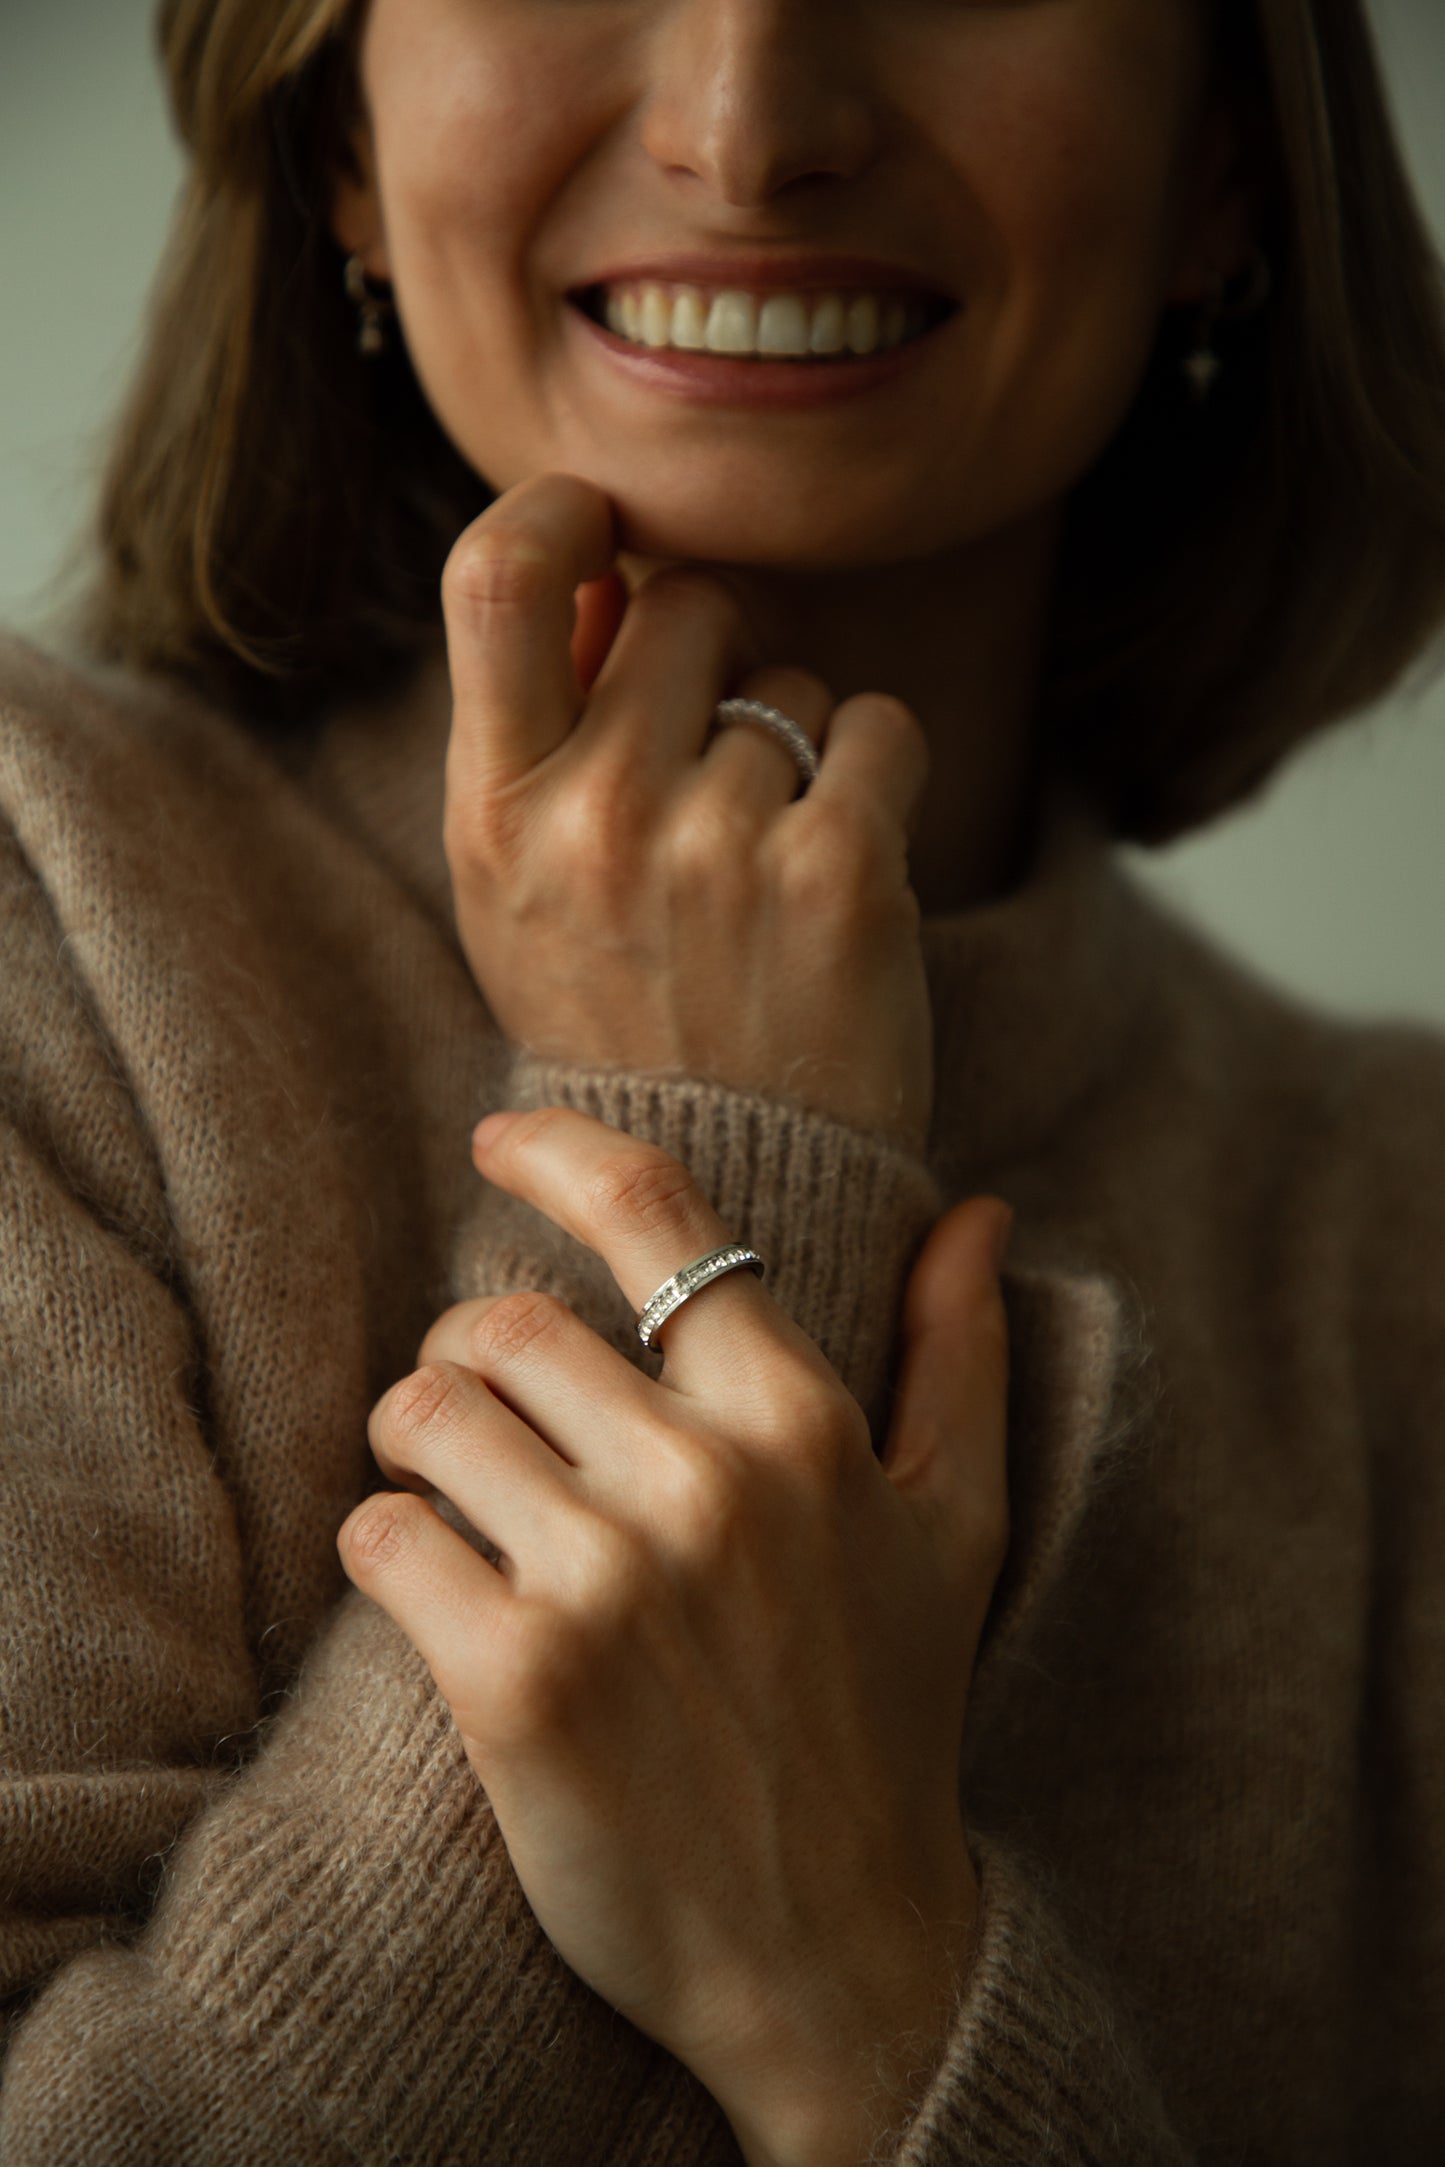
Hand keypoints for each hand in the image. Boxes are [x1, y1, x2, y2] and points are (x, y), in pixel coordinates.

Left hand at [338, 1108, 1011, 2164]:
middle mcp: (704, 1484)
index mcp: (802, 1426)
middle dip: (470, 1356)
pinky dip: (383, 1546)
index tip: (496, 1141)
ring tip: (452, 1494)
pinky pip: (381, 1536)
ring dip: (415, 1445)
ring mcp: (605, 1584)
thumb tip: (979, 1208)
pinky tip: (430, 1585)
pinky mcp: (513, 1683)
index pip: (658, 1219)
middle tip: (485, 1413)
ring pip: (423, 1412)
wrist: (833, 1951)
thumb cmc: (890, 1721)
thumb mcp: (959, 1531)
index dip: (558, 1155)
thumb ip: (963, 1355)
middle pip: (501, 1321)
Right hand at [440, 473, 934, 1148]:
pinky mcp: (842, 871)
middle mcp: (596, 819)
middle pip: (687, 602)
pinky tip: (843, 864)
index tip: (605, 527)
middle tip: (715, 766)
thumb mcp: (526, 888)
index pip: (495, 579)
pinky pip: (881, 726)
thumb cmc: (625, 1011)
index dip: (560, 512)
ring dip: (797, 748)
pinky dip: (878, 778)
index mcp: (494, 815)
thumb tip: (608, 572)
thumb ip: (545, 730)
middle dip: (717, 657)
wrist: (735, 1178)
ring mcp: (720, 843)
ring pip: (792, 681)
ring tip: (767, 865)